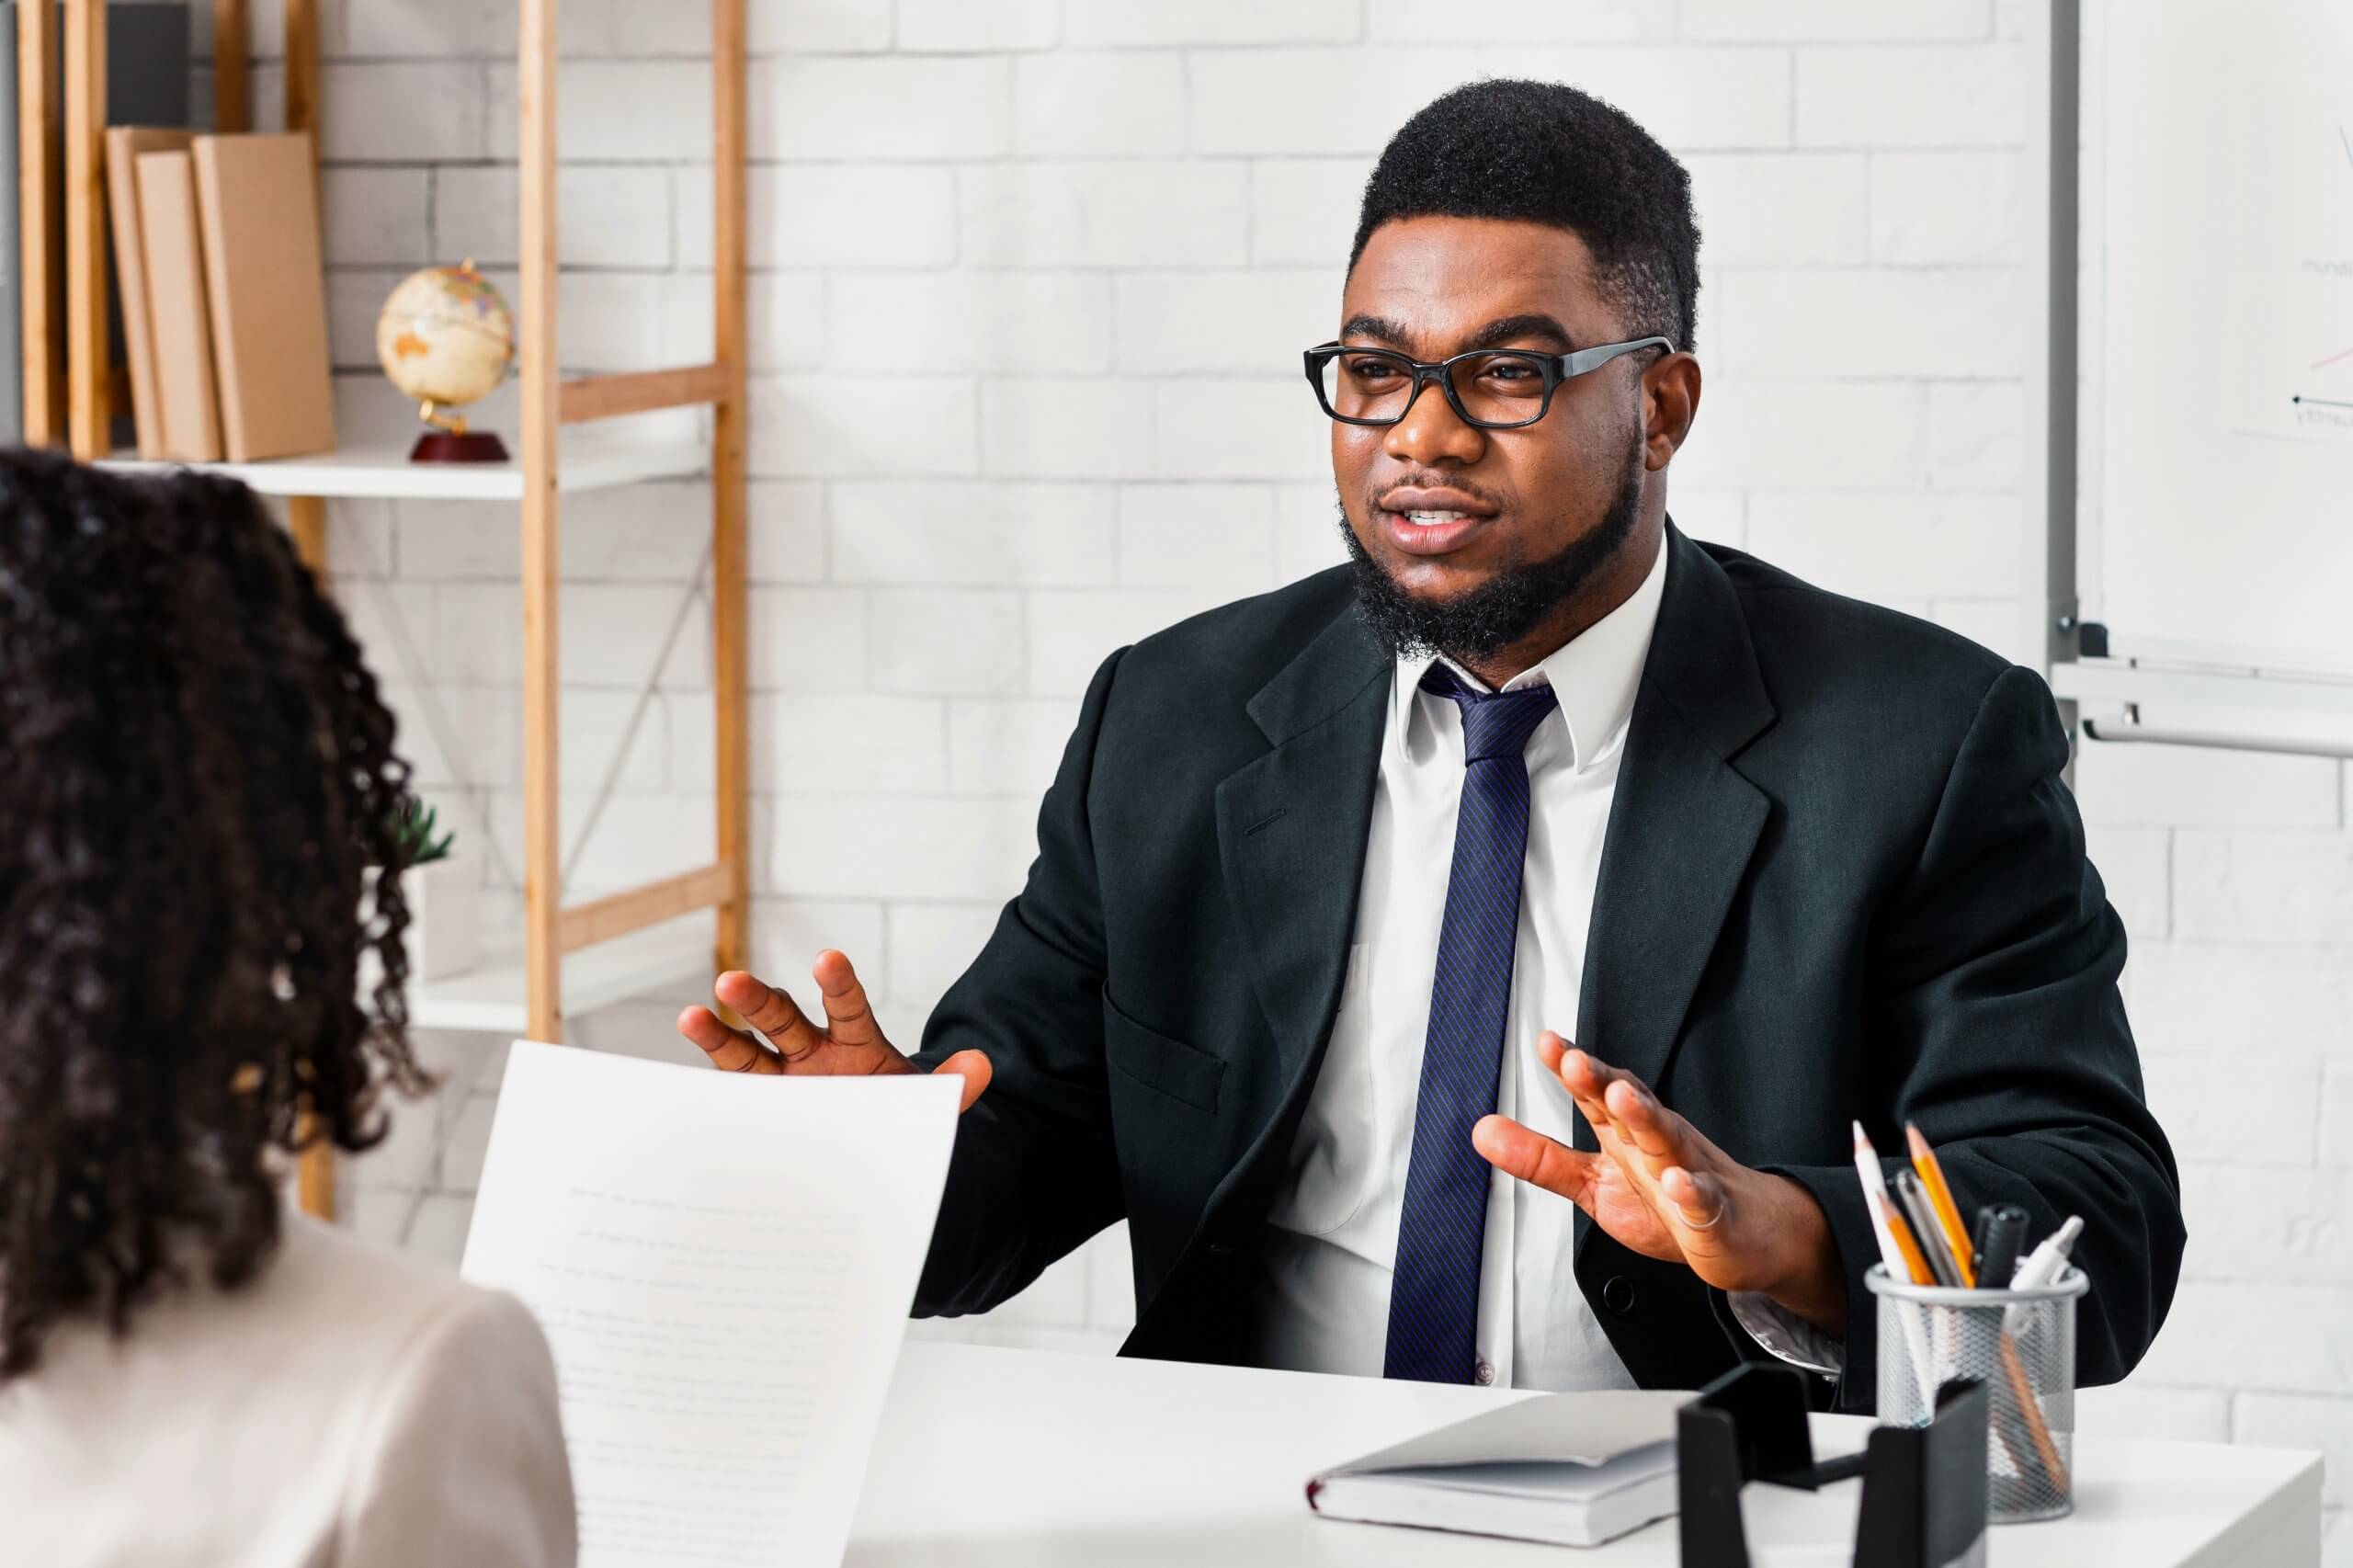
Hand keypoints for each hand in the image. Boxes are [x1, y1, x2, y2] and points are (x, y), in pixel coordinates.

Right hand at [675, 953, 990, 1112]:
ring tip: (691, 1016)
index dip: (837, 983)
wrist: (870, 1146)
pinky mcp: (761, 1111)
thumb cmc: (894, 1112)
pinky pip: (730, 1097)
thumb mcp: (925, 1103)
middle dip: (758, 1001)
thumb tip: (984, 1067)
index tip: (827, 959)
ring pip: (745, 1052)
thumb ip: (951, 1086)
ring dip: (718, 1035)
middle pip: (782, 1019)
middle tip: (730, 981)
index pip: (847, 1006)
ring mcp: (781, 1081)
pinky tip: (676, 1089)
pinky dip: (707, 1091)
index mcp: (855, 1043)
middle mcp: (810, 1053)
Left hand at [1471, 1034, 1844, 1334]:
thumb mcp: (1594, 1183)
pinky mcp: (1713, 1215)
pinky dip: (1691, 1192)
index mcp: (1627, 1133)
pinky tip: (1678, 1182)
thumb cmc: (1667, 1203)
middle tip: (1576, 1061)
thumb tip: (1482, 1131)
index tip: (1548, 1043)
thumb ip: (1541, 1158)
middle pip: (1631, 1106)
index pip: (1598, 1094)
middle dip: (1604, 1082)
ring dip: (1645, 1118)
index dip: (1573, 1069)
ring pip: (1667, 1141)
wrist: (1745, 1235)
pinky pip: (1704, 1201)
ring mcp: (1689, 1173)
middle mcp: (1657, 1142)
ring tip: (1622, 1098)